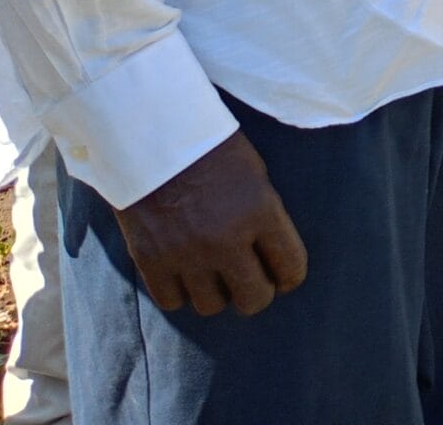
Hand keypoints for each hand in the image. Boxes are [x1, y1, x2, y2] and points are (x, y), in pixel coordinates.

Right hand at [113, 129, 307, 317]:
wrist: (154, 136)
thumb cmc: (212, 148)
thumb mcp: (255, 175)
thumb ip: (265, 218)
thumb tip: (272, 258)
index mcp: (260, 211)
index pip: (291, 268)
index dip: (290, 277)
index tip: (283, 277)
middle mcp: (226, 239)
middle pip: (253, 299)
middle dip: (256, 293)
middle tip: (250, 281)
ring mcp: (187, 254)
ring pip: (212, 306)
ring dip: (216, 293)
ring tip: (214, 275)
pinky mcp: (151, 261)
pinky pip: (173, 302)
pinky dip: (180, 293)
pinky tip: (185, 275)